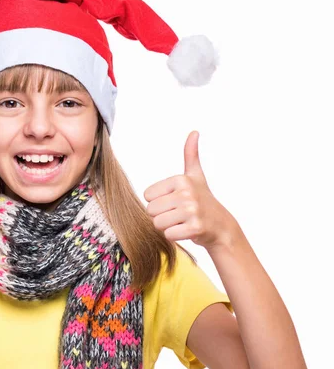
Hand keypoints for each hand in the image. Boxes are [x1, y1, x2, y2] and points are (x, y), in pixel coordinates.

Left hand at [143, 131, 236, 249]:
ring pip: (157, 224)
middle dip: (161, 216)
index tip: (175, 202)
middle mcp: (187, 193)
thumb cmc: (203, 200)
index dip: (158, 202)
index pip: (147, 196)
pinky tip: (187, 230)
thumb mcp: (196, 176)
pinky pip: (168, 235)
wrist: (221, 225)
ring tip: (182, 222)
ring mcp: (192, 211)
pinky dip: (175, 236)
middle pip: (150, 211)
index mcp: (181, 179)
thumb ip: (191, 155)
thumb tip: (194, 132)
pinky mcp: (195, 228)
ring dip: (167, 227)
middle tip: (178, 214)